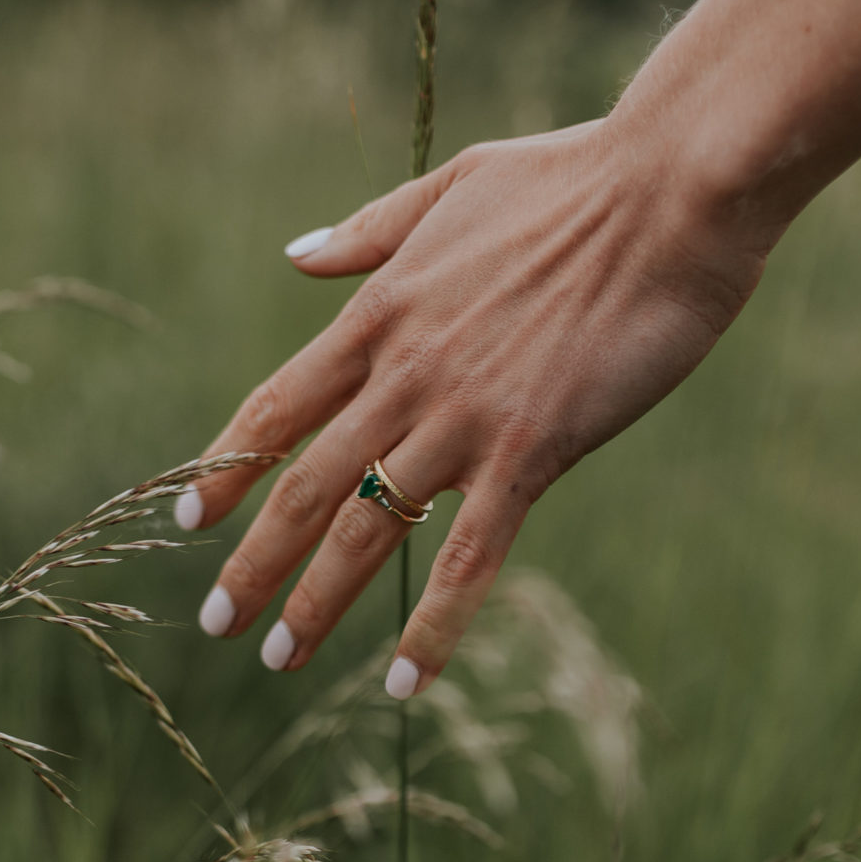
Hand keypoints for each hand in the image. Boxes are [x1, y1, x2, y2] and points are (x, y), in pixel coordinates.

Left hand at [174, 116, 775, 697]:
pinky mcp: (534, 450)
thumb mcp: (453, 185)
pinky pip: (471, 557)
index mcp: (382, 311)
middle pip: (305, 483)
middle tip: (218, 620)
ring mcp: (465, 416)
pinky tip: (405, 682)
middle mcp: (405, 372)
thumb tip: (295, 256)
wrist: (671, 192)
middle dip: (253, 560)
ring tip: (279, 657)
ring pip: (370, 528)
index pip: (278, 406)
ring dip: (317, 600)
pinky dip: (434, 625)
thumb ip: (371, 231)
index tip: (189, 516)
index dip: (227, 465)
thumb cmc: (577, 179)